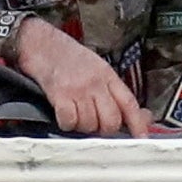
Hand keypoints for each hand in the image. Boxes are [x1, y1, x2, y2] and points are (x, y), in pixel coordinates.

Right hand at [16, 22, 153, 137]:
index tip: (142, 138)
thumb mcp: (96, 68)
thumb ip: (113, 92)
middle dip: (102, 128)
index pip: (129, 103)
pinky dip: (65, 122)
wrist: (40, 42)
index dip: (138, 124)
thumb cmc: (66, 57)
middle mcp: (95, 82)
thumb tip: (137, 114)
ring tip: (74, 111)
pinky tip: (63, 112)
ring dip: (81, 125)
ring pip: (89, 125)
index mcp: (107, 75)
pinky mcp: (60, 94)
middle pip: (110, 121)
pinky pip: (69, 122)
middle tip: (92, 120)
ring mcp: (78, 89)